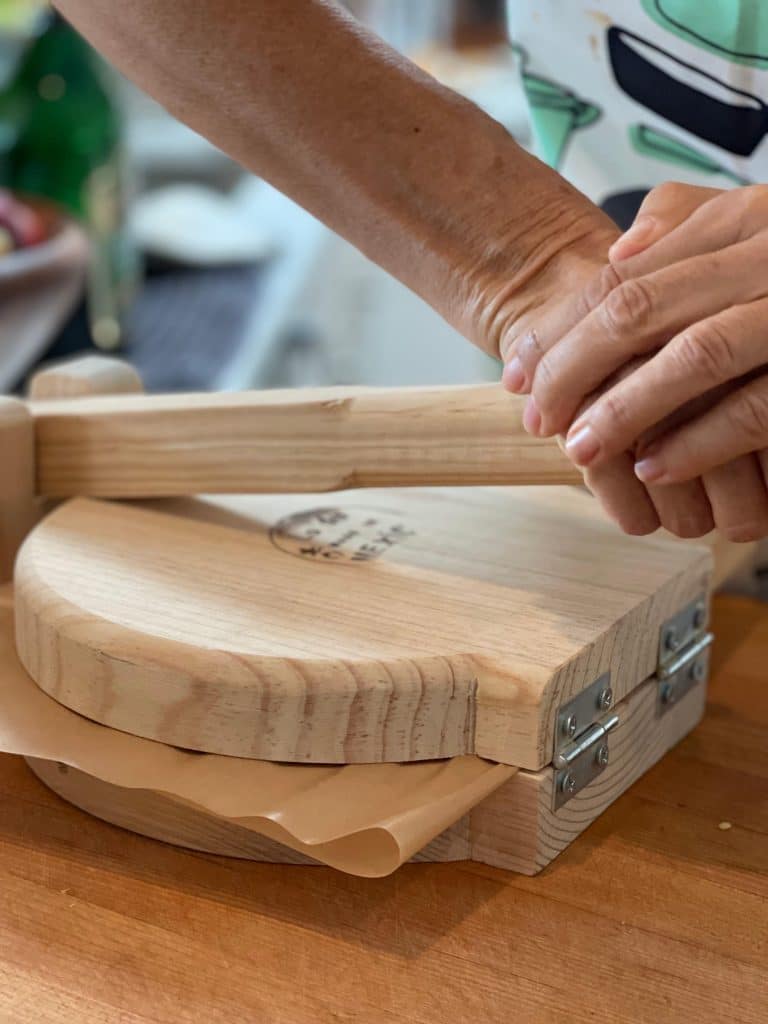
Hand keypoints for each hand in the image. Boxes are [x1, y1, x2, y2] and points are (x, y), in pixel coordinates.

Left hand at [508, 182, 767, 540]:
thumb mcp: (758, 224)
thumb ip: (692, 226)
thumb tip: (617, 251)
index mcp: (745, 225)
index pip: (624, 276)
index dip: (560, 326)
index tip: (515, 370)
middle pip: (642, 308)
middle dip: (573, 366)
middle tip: (532, 415)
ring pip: (698, 354)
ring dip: (627, 408)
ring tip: (578, 449)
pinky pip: (758, 407)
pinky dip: (700, 441)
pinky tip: (653, 468)